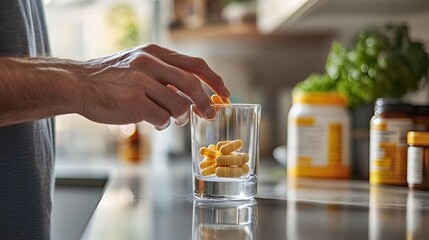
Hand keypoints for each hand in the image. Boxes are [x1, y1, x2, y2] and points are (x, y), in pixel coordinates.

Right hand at [75, 44, 229, 129]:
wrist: (79, 84)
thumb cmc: (112, 79)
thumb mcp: (139, 64)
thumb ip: (165, 74)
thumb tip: (194, 95)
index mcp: (155, 52)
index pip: (194, 64)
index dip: (214, 80)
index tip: (225, 94)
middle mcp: (150, 62)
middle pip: (192, 84)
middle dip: (205, 103)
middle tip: (210, 115)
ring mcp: (141, 81)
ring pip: (178, 105)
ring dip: (181, 118)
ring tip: (173, 120)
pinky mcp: (133, 100)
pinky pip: (161, 118)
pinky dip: (163, 124)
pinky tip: (156, 122)